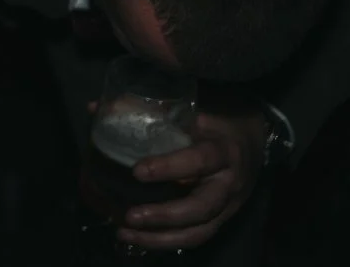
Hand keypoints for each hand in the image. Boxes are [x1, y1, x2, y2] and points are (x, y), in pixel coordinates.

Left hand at [117, 107, 266, 251]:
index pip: (200, 161)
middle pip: (201, 207)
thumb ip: (150, 107)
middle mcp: (229, 184)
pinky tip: (139, 239)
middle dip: (164, 215)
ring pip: (199, 231)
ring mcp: (228, 206)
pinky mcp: (221, 219)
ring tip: (126, 233)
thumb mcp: (193, 108)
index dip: (170, 168)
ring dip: (161, 238)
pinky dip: (167, 242)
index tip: (138, 171)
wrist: (254, 139)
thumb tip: (95, 108)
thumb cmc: (218, 119)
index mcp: (223, 151)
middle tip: (130, 215)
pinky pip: (196, 236)